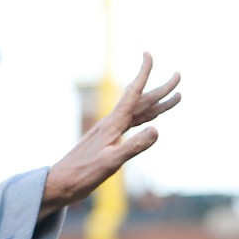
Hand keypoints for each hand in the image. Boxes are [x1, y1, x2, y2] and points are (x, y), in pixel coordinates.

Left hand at [40, 53, 180, 217]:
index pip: (132, 94)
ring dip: (156, 104)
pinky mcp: (106, 143)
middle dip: (160, 89)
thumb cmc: (82, 175)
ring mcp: (108, 133)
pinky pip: (131, 125)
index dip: (142, 74)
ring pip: (138, 113)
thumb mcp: (110, 163)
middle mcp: (111, 125)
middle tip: (178, 75)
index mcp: (112, 125)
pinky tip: (149, 121)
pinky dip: (144, 118)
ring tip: (175, 97)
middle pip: (140, 101)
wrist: (60, 185)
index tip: (148, 54)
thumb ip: (133, 146)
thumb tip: (157, 129)